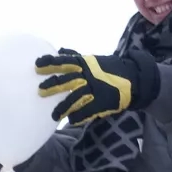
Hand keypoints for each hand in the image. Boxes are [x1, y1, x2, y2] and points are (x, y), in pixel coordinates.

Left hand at [34, 48, 160, 124]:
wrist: (133, 79)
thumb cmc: (110, 69)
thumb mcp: (93, 60)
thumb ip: (76, 57)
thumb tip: (60, 50)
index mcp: (85, 64)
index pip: (64, 61)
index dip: (50, 63)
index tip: (37, 65)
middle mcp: (89, 75)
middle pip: (67, 80)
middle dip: (52, 85)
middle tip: (40, 91)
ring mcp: (95, 89)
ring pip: (75, 98)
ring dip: (63, 107)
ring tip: (54, 115)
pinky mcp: (102, 102)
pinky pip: (87, 111)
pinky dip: (78, 116)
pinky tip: (71, 120)